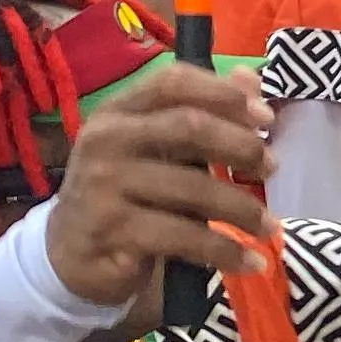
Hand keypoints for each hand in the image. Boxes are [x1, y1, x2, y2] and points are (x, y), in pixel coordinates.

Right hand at [39, 65, 275, 305]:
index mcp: (118, 111)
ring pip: (194, 188)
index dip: (225, 94)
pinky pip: (184, 237)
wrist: (69, 252)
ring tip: (269, 225)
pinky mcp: (112, 231)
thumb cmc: (125, 192)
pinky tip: (249, 262)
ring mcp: (105, 186)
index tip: (266, 117)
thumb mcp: (157, 148)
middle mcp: (106, 141)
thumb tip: (250, 79)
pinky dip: (225, 250)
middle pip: (189, 127)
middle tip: (271, 169)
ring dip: (243, 208)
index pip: (173, 82)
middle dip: (242, 147)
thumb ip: (203, 114)